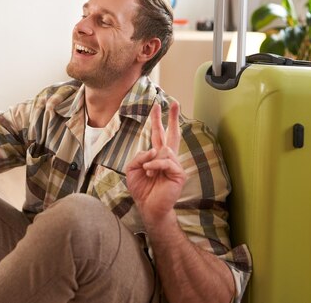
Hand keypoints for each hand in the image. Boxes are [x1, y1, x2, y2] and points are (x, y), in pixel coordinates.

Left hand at [126, 101, 186, 223]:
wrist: (148, 207)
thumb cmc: (141, 189)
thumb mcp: (132, 169)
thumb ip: (140, 155)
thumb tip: (154, 151)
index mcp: (157, 155)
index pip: (159, 134)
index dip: (158, 120)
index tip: (158, 106)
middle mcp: (167, 158)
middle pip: (172, 133)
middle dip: (173, 117)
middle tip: (175, 103)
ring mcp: (175, 165)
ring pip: (164, 150)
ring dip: (152, 161)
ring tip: (148, 173)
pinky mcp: (178, 173)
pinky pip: (166, 161)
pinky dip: (155, 166)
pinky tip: (151, 173)